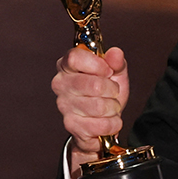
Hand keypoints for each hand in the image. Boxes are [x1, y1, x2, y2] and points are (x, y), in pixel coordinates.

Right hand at [52, 45, 129, 178]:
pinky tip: (109, 120)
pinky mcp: (71, 125)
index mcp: (67, 66)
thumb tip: (115, 53)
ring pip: (100, 106)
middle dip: (112, 90)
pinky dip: (113, 123)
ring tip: (110, 107)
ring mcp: (64, 105)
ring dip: (113, 108)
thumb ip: (116, 61)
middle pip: (94, 84)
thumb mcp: (115, 73)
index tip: (108, 71)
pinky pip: (101, 125)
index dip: (97, 64)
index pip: (75, 58)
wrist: (102, 121)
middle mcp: (61, 84)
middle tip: (112, 92)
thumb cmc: (105, 94)